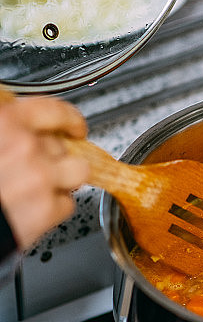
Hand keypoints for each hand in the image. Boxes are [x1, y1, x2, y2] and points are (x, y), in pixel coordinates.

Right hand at [0, 96, 88, 249]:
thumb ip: (4, 129)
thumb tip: (15, 128)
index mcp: (5, 121)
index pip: (54, 111)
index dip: (69, 119)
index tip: (73, 126)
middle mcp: (26, 146)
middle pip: (62, 146)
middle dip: (53, 159)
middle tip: (35, 170)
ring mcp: (40, 177)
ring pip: (77, 172)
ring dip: (65, 180)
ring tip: (42, 189)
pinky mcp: (46, 209)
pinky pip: (67, 204)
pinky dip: (54, 209)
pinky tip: (32, 210)